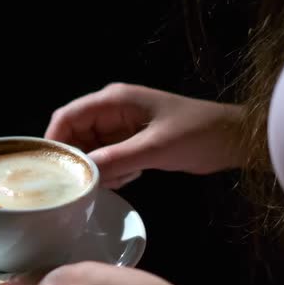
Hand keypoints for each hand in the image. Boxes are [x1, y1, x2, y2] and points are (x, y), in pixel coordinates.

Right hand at [45, 83, 243, 188]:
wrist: (233, 139)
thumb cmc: (197, 134)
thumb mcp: (156, 148)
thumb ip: (117, 158)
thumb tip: (83, 172)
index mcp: (114, 101)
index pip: (68, 116)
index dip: (54, 140)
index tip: (50, 169)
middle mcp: (112, 111)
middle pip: (77, 135)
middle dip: (79, 159)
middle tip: (86, 183)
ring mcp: (121, 127)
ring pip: (91, 149)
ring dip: (99, 168)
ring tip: (121, 179)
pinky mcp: (130, 142)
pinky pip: (107, 158)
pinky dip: (113, 171)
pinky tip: (132, 177)